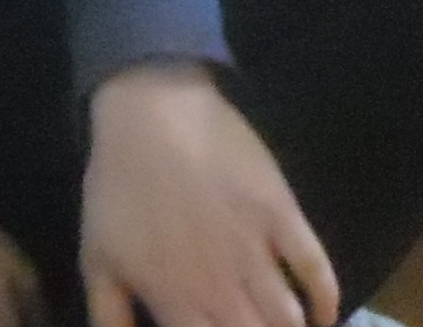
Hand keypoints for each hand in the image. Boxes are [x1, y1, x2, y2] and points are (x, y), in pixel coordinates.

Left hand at [80, 61, 339, 326]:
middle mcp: (223, 288)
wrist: (154, 116)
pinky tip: (324, 316)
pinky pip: (316, 267)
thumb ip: (111, 318)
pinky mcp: (284, 215)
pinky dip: (326, 298)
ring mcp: (259, 251)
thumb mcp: (97, 262)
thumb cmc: (118, 190)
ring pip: (287, 317)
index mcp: (176, 303)